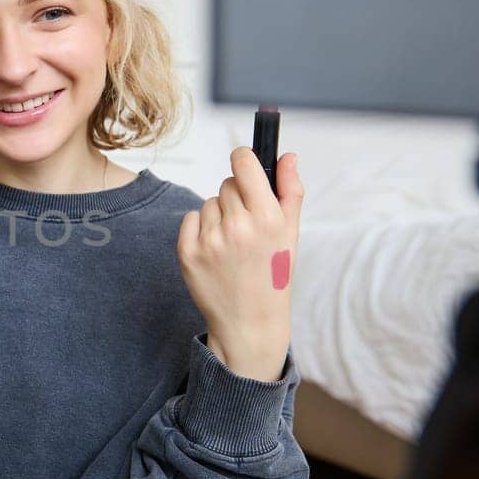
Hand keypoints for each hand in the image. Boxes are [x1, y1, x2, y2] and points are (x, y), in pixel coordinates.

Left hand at [176, 148, 303, 380]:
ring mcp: (209, 240)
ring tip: (233, 244)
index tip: (244, 165)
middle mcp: (236, 227)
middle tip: (247, 226)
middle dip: (237, 198)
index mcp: (267, 218)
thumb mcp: (291, 234)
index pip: (243, 164)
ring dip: (219, 215)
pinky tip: (216, 251)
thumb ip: (290, 191)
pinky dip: (201, 230)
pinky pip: (191, 218)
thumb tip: (287, 156)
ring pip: (209, 202)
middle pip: (227, 183)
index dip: (243, 160)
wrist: (249, 322)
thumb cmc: (273, 275)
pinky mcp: (187, 252)